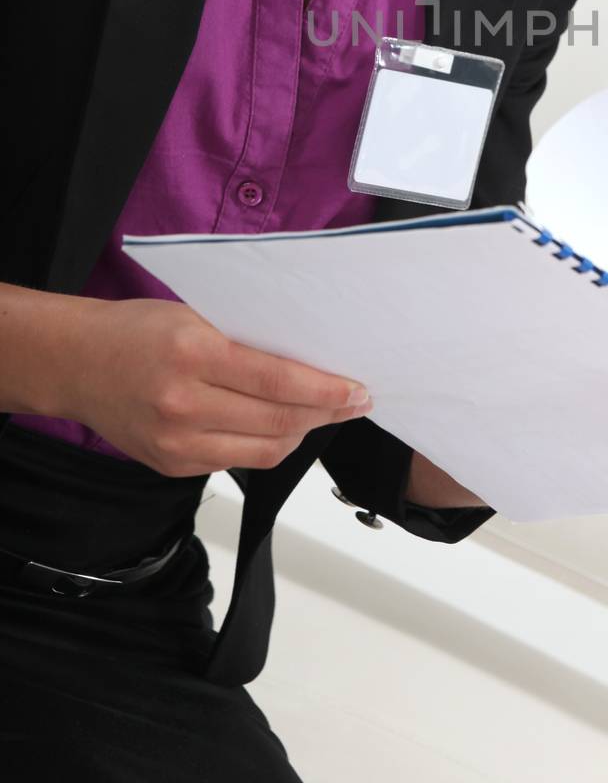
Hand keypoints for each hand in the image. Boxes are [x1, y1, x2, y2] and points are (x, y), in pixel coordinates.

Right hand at [65, 296, 373, 476]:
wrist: (76, 363)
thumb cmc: (137, 330)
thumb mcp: (195, 316)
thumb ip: (246, 340)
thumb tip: (309, 359)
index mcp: (193, 355)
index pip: (278, 380)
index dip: (326, 390)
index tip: (357, 389)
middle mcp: (183, 405)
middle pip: (277, 421)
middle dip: (325, 413)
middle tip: (354, 402)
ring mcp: (176, 443)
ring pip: (263, 451)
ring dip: (303, 434)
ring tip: (325, 415)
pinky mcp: (172, 466)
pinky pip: (236, 461)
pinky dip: (267, 446)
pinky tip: (283, 428)